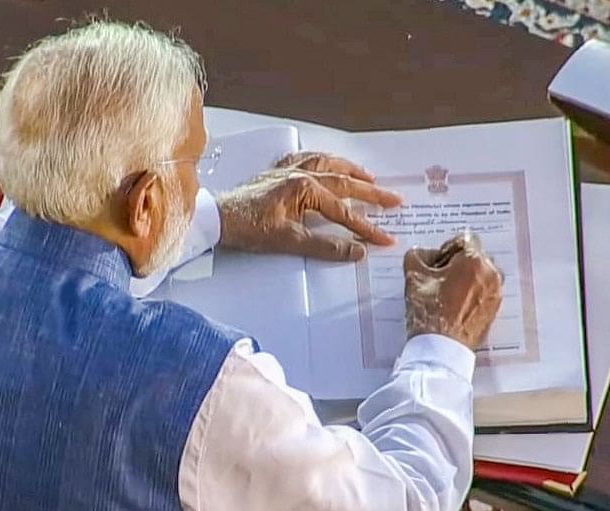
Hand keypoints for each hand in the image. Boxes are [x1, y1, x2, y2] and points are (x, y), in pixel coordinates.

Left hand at [216, 152, 401, 260]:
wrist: (215, 218)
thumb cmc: (246, 228)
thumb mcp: (288, 242)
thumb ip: (325, 246)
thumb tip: (355, 251)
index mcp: (304, 188)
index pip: (343, 212)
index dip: (366, 228)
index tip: (383, 239)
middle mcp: (299, 173)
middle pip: (344, 182)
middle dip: (371, 193)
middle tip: (394, 200)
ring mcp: (287, 171)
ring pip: (327, 164)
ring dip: (350, 170)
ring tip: (369, 178)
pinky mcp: (275, 174)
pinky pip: (305, 159)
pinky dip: (322, 160)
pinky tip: (327, 163)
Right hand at [403, 233, 502, 349]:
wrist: (440, 348)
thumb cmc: (430, 314)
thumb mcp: (413, 277)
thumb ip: (417, 256)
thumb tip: (423, 254)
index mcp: (474, 261)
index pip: (464, 239)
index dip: (446, 248)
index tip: (436, 262)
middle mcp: (491, 275)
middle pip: (475, 257)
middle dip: (458, 263)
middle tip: (439, 277)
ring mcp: (495, 293)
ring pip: (480, 275)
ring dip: (465, 278)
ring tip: (446, 293)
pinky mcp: (494, 310)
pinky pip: (483, 292)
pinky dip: (471, 293)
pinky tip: (454, 305)